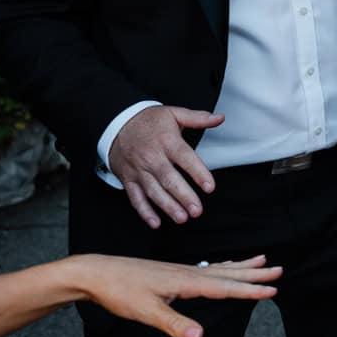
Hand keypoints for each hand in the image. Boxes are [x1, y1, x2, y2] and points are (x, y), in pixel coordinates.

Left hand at [66, 253, 280, 336]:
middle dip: (253, 272)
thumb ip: (174, 324)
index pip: (225, 286)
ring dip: (242, 266)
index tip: (273, 289)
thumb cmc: (118, 291)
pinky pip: (206, 269)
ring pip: (218, 269)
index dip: (250, 289)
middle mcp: (186, 273)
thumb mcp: (145, 312)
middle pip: (227, 273)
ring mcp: (179, 271)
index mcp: (185, 281)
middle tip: (278, 269)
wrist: (96, 273)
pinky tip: (224, 266)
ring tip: (261, 259)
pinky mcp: (171, 273)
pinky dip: (222, 267)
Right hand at [108, 104, 222, 229]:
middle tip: (197, 210)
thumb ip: (198, 118)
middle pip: (169, 179)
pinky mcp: (128, 179)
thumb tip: (219, 118)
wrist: (116, 123)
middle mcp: (152, 157)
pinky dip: (144, 211)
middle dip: (183, 196)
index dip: (198, 172)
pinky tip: (155, 222)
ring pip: (153, 191)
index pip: (185, 158)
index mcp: (167, 141)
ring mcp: (139, 170)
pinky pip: (135, 198)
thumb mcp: (173, 113)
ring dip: (167, 206)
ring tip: (182, 218)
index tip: (209, 187)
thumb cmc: (148, 121)